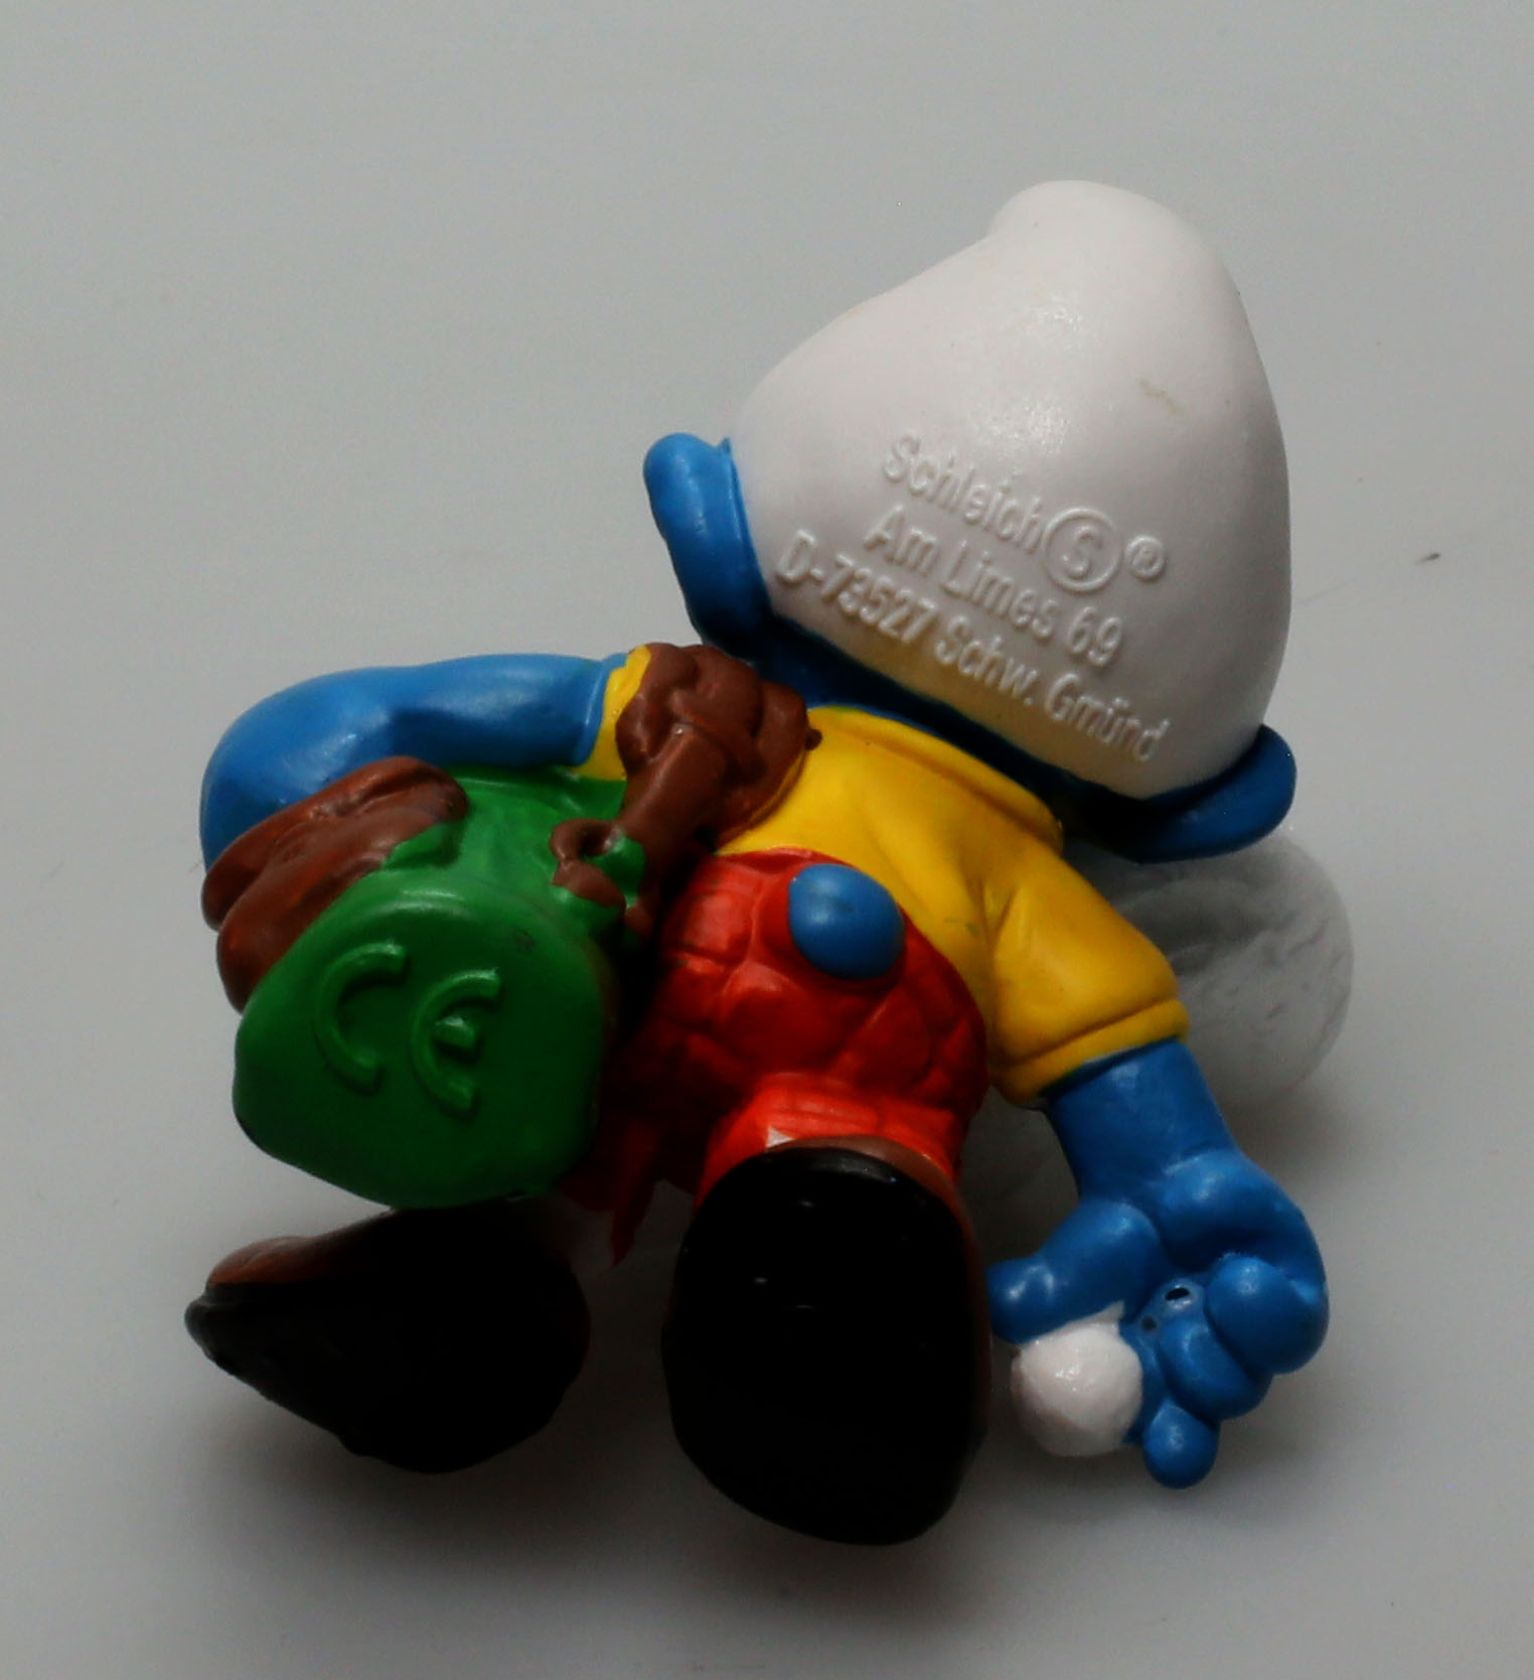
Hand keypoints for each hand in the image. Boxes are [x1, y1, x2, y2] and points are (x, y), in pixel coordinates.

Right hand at [987, 1146, 1326, 1485]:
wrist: (1157, 1185)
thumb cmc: (1107, 1247)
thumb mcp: (1058, 1273)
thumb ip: (1027, 1299)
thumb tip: (999, 1313)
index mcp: (1158, 1393)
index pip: (1173, 1443)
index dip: (1171, 1451)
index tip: (1157, 1445)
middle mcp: (1210, 1379)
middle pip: (1213, 1415)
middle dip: (1198, 1403)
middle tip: (1168, 1360)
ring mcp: (1253, 1346)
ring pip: (1249, 1376)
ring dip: (1214, 1345)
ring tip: (1191, 1297)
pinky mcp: (1293, 1304)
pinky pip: (1293, 1328)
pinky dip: (1263, 1310)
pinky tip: (1235, 1276)